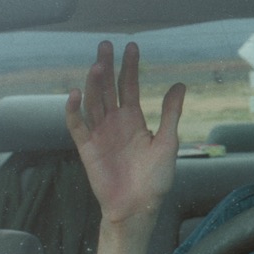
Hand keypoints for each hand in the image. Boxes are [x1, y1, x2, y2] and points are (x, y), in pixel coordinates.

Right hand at [65, 41, 185, 229]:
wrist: (138, 208)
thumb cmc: (155, 180)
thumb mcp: (167, 143)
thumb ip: (170, 114)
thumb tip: (179, 85)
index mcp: (133, 120)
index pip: (129, 87)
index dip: (129, 67)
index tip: (131, 46)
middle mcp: (114, 122)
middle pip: (107, 89)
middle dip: (107, 67)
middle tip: (106, 45)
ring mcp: (100, 134)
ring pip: (93, 102)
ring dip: (93, 84)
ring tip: (97, 65)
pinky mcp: (87, 148)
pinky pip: (78, 126)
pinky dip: (74, 110)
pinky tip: (75, 94)